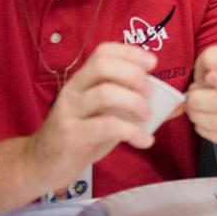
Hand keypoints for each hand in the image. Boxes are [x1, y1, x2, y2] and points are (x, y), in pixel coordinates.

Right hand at [26, 42, 156, 192]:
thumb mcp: (105, 115)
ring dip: (135, 102)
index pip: (103, 52)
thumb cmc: (80, 135)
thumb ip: (132, 104)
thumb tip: (176, 103)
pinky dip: (133, 132)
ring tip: (148, 117)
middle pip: (103, 65)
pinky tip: (144, 141)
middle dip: (134, 75)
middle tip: (150, 93)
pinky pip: (106, 126)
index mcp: (82, 81)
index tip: (152, 63)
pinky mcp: (71, 136)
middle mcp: (73, 91)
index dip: (130, 52)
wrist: (40, 164)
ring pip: (105, 93)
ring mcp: (70, 112)